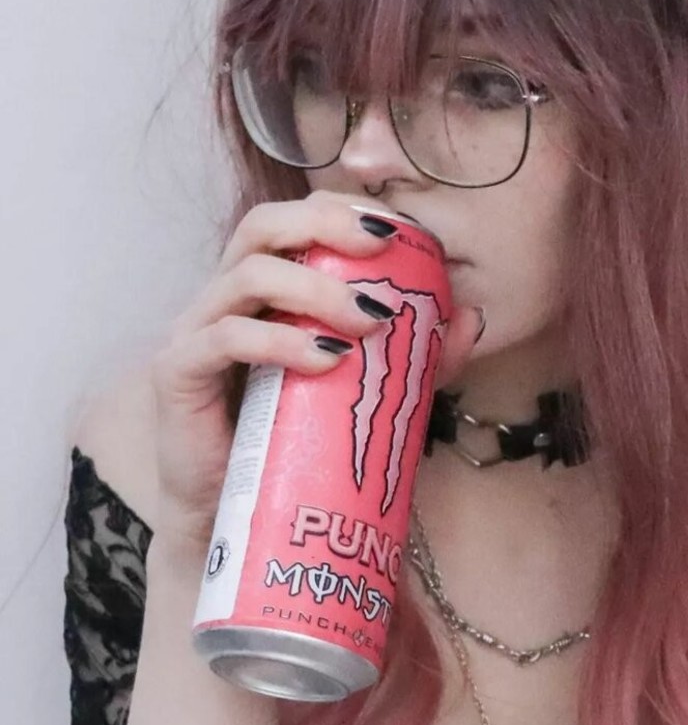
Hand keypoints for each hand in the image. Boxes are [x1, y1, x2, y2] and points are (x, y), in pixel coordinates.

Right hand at [148, 189, 481, 551]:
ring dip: (317, 289)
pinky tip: (327, 360)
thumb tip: (473, 317)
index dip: (341, 210)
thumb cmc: (297, 441)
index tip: (397, 229)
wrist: (233, 514)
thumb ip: (420, 352)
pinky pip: (226, 337)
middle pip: (262, 225)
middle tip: (383, 247)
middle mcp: (224, 297)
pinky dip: (282, 341)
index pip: (294, 221)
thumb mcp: (371, 386)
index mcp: (265, 289)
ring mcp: (195, 330)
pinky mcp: (178, 373)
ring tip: (369, 322)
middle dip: (326, 225)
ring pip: (248, 276)